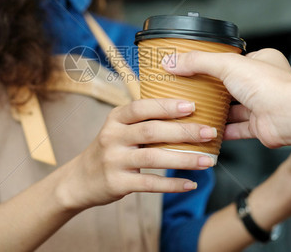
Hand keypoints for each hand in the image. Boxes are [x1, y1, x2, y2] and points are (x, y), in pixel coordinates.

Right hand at [57, 98, 217, 210]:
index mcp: (116, 118)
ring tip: (208, 161)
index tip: (193, 106)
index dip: (167, 106)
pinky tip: (191, 183)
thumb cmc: (111, 149)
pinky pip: (149, 184)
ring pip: (153, 158)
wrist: (80, 180)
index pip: (142, 107)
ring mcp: (114, 160)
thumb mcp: (118, 128)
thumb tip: (186, 110)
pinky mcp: (117, 183)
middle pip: (151, 131)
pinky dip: (172, 185)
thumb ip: (143, 120)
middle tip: (210, 132)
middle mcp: (112, 137)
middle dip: (184, 131)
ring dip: (183, 159)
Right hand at [163, 49, 290, 147]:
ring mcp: (262, 105)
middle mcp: (264, 82)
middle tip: (191, 90)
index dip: (214, 63)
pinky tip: (208, 130)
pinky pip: (238, 129)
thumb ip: (198, 62)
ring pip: (234, 108)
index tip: (194, 67)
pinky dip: (223, 131)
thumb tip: (172, 62)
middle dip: (213, 90)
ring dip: (217, 112)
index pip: (233, 60)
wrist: (289, 116)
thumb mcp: (226, 64)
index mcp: (261, 61)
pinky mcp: (259, 126)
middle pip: (232, 85)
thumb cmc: (270, 86)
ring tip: (194, 111)